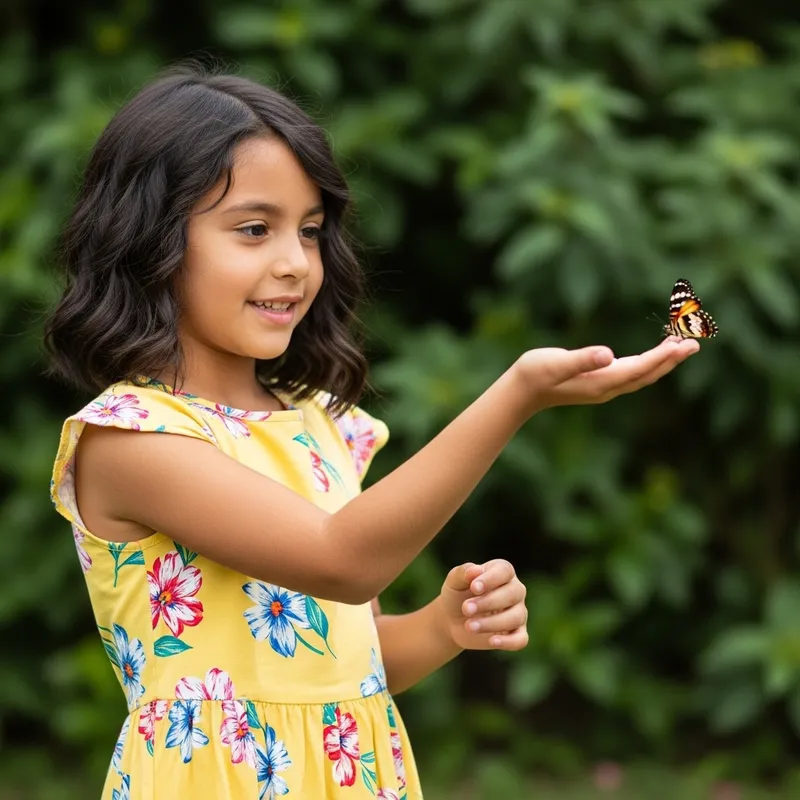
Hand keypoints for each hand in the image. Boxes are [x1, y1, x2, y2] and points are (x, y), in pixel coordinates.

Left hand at [437, 559, 528, 650]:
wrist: (452, 620)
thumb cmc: (456, 595)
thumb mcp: (454, 582)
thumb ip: (462, 573)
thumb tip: (475, 570)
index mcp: (502, 572)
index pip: (505, 571)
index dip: (491, 579)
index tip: (473, 588)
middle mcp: (515, 590)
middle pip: (512, 594)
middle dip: (488, 602)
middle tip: (466, 609)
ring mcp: (519, 612)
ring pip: (516, 617)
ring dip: (492, 623)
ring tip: (469, 626)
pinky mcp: (517, 634)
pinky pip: (521, 639)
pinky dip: (508, 641)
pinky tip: (492, 641)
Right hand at [513, 336, 699, 412]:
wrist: (521, 392)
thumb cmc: (535, 374)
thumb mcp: (555, 363)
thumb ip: (581, 359)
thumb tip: (607, 354)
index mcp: (600, 382)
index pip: (639, 368)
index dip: (663, 357)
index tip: (685, 346)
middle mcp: (607, 387)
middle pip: (647, 374)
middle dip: (671, 360)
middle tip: (694, 344)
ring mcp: (604, 388)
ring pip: (641, 375)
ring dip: (662, 362)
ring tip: (681, 345)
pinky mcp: (598, 383)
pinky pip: (632, 373)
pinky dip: (648, 363)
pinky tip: (653, 354)